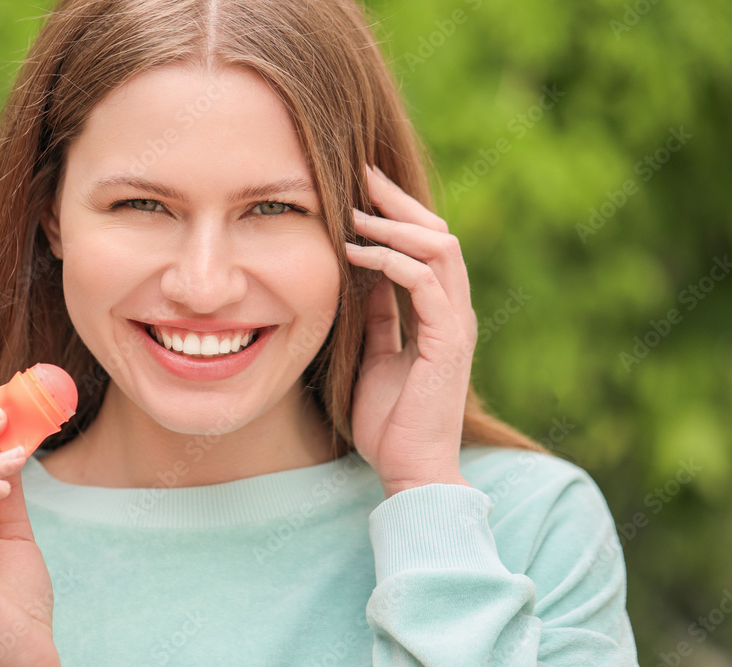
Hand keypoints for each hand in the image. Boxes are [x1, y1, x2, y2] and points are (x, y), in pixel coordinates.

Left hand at [345, 163, 475, 497]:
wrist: (410, 470)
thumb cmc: (391, 422)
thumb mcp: (376, 357)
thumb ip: (379, 317)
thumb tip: (365, 278)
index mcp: (438, 314)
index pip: (426, 246)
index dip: (398, 213)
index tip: (362, 187)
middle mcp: (453, 311)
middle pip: (438, 234)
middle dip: (400, 200)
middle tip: (363, 173)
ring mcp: (455, 324)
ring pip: (439, 248)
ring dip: (394, 224)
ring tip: (354, 213)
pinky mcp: (448, 340)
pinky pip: (425, 282)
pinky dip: (391, 260)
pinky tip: (357, 253)